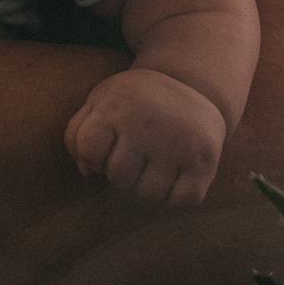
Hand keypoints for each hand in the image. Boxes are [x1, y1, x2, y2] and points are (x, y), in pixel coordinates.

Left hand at [64, 66, 227, 205]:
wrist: (193, 83)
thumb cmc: (135, 100)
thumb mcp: (100, 101)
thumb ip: (79, 133)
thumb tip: (86, 172)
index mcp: (117, 106)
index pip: (89, 150)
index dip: (94, 156)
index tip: (107, 146)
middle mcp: (148, 125)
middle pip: (119, 176)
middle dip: (121, 173)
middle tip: (135, 155)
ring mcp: (178, 144)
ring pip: (148, 194)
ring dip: (147, 187)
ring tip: (153, 165)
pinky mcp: (205, 161)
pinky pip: (181, 201)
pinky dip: (174, 197)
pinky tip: (174, 175)